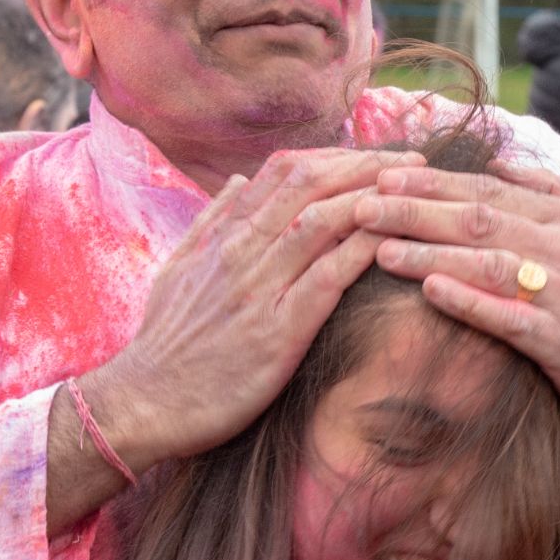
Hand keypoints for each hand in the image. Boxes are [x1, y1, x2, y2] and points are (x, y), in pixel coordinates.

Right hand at [82, 148, 415, 467]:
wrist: (142, 403)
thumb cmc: (164, 344)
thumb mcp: (178, 269)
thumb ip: (211, 222)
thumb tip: (239, 181)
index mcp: (225, 235)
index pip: (286, 172)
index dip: (337, 156)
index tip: (375, 157)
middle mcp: (242, 251)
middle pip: (311, 185)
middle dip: (368, 166)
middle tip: (415, 164)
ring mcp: (259, 289)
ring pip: (322, 221)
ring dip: (373, 199)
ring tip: (417, 193)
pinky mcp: (277, 332)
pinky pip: (327, 278)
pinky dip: (363, 253)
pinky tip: (395, 243)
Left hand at [359, 161, 559, 442]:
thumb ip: (545, 193)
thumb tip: (495, 160)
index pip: (489, 192)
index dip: (432, 183)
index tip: (381, 175)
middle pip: (483, 221)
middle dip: (417, 210)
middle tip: (363, 205)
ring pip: (492, 264)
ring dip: (432, 254)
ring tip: (380, 249)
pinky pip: (515, 319)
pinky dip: (473, 303)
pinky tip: (432, 291)